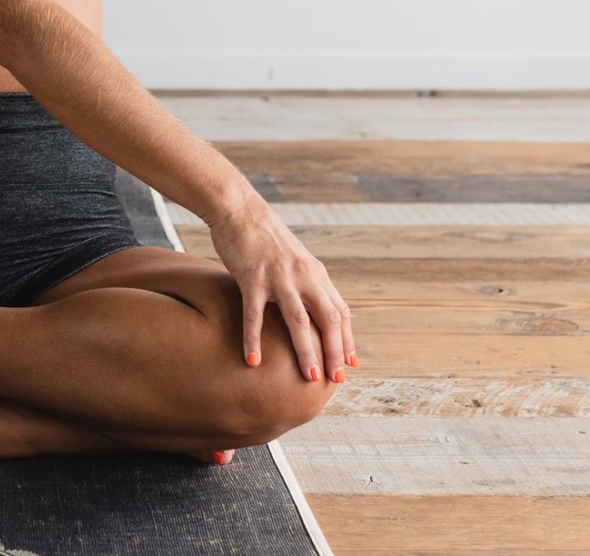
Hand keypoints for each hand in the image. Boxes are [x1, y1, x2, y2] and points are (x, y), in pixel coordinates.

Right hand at [206, 194, 355, 382]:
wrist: (239, 208)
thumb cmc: (264, 236)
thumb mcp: (295, 258)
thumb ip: (307, 282)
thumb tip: (318, 308)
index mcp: (315, 273)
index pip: (339, 312)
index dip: (346, 340)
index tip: (350, 365)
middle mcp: (303, 276)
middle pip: (327, 319)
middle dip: (335, 352)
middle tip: (335, 380)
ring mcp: (278, 277)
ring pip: (298, 320)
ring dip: (306, 351)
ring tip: (309, 377)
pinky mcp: (252, 278)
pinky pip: (254, 314)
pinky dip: (254, 339)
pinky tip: (253, 361)